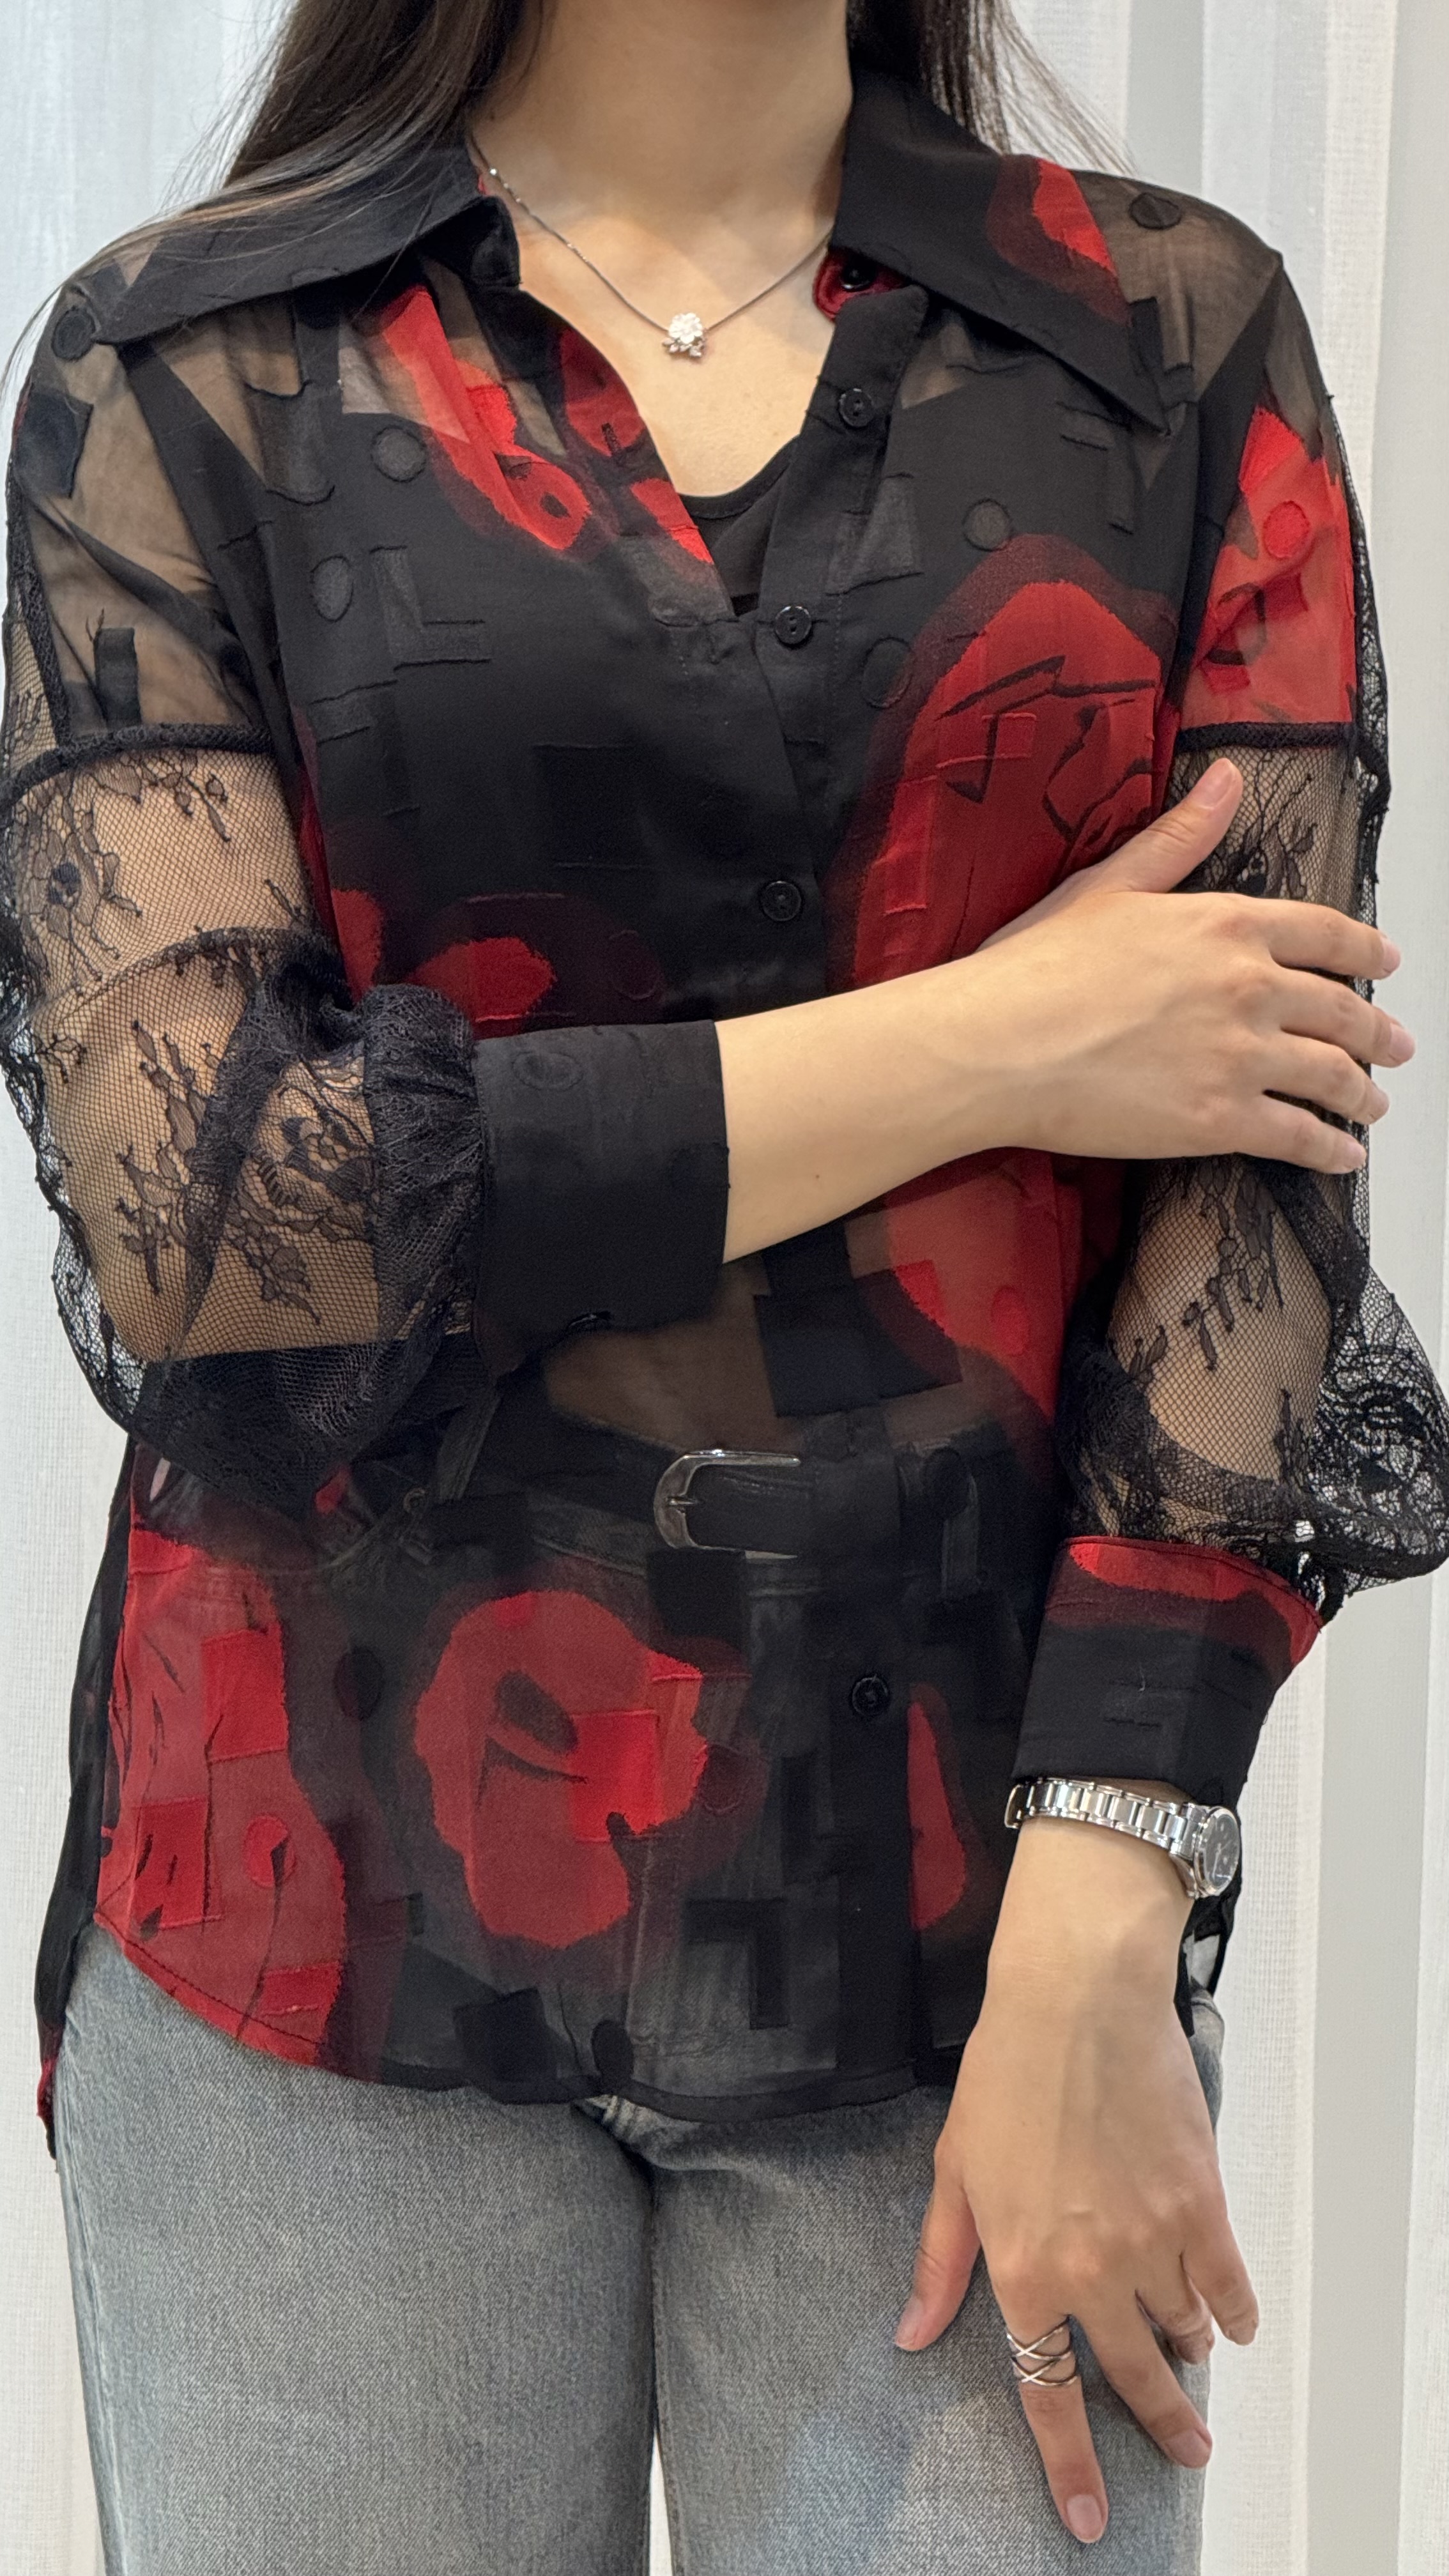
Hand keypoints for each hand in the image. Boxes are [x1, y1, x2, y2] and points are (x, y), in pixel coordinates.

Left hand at [895, 1808, 1256, 2547]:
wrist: (1077, 2002)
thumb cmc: (1005, 2073)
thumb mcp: (954, 2170)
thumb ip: (941, 2261)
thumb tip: (913, 2334)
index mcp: (1023, 2268)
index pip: (1047, 2388)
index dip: (1071, 2463)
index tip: (1087, 2515)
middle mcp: (1092, 2270)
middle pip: (1134, 2376)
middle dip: (1162, 2427)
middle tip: (1185, 2451)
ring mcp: (1153, 2240)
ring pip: (1183, 2328)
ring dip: (1186, 2348)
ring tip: (1188, 2354)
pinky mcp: (1202, 2205)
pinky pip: (1228, 2284)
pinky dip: (1231, 2309)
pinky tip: (1229, 2317)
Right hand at [964, 756, 1409, 1175]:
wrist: (996, 1046)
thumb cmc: (1035, 969)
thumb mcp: (1109, 886)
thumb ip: (1179, 839)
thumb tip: (1225, 782)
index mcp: (1227, 924)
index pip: (1325, 935)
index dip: (1366, 952)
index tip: (1387, 963)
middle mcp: (1250, 987)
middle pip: (1342, 1011)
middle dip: (1378, 1032)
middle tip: (1397, 1046)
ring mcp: (1241, 1057)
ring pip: (1332, 1077)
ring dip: (1362, 1094)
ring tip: (1373, 1105)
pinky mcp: (1221, 1121)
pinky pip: (1299, 1137)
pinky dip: (1331, 1149)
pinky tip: (1344, 1156)